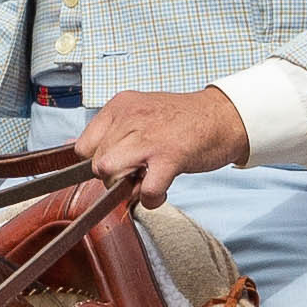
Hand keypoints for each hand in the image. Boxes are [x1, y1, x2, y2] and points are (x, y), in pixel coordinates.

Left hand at [74, 85, 251, 207]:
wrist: (223, 116)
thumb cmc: (183, 119)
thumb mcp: (141, 112)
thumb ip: (115, 131)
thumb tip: (84, 154)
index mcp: (120, 106)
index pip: (83, 146)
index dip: (98, 161)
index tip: (117, 164)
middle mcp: (130, 119)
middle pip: (95, 163)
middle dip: (113, 177)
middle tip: (136, 174)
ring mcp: (149, 138)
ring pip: (109, 173)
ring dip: (126, 187)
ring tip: (145, 182)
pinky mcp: (169, 157)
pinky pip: (146, 191)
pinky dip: (152, 199)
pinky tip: (161, 191)